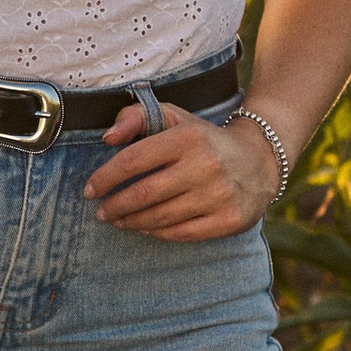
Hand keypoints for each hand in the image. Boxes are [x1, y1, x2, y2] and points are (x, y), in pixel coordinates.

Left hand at [85, 102, 283, 242]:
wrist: (260, 161)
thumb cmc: (204, 140)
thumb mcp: (174, 118)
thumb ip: (135, 116)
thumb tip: (108, 138)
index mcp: (188, 137)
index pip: (134, 160)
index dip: (105, 177)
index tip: (90, 190)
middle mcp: (206, 165)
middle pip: (144, 194)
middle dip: (115, 206)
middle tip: (101, 212)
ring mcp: (220, 195)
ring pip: (161, 217)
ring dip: (132, 222)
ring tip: (119, 220)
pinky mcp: (230, 220)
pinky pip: (183, 233)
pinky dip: (158, 233)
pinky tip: (146, 228)